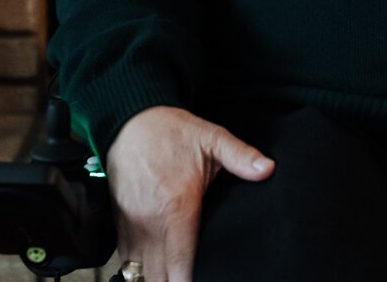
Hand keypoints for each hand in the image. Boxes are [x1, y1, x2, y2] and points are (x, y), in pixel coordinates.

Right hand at [105, 106, 274, 281]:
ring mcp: (132, 223)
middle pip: (158, 275)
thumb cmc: (170, 131)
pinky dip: (138, 269)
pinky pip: (125, 258)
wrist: (129, 120)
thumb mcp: (211, 138)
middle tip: (191, 280)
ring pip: (139, 271)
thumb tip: (267, 168)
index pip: (180, 262)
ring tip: (172, 279)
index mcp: (177, 207)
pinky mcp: (119, 222)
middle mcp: (151, 221)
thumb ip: (240, 156)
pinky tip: (152, 272)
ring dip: (155, 279)